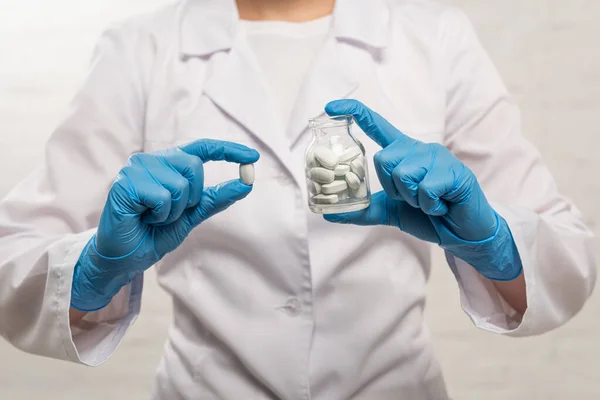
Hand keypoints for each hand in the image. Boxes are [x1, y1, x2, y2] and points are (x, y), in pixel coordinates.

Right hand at [71, 139, 259, 310]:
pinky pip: (162, 198)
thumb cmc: (154, 233)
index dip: (228, 150)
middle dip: (191, 198)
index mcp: (168, 164)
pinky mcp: (126, 183)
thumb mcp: (192, 215)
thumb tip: (246, 184)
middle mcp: (152, 160)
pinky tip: (143, 217)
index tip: (253, 157)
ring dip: (173, 210)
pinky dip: (160, 215)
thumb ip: (216, 198)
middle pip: (195, 168)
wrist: (125, 256)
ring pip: (179, 185)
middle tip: (169, 213)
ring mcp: (136, 169)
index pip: (203, 148)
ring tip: (153, 216)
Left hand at [323, 99, 521, 280]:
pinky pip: (425, 189)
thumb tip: (329, 214)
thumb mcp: (390, 211)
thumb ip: (363, 209)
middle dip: (392, 187)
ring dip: (411, 198)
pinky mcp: (454, 171)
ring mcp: (437, 157)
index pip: (376, 125)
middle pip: (383, 158)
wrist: (461, 233)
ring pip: (403, 174)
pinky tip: (442, 205)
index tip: (330, 107)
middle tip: (412, 198)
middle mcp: (419, 149)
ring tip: (429, 202)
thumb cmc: (428, 216)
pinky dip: (429, 205)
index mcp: (403, 153)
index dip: (355, 113)